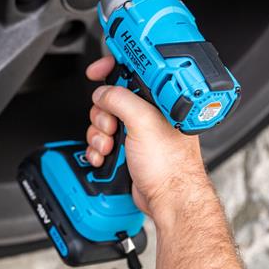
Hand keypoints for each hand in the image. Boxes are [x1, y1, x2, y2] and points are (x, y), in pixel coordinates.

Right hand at [85, 56, 209, 228]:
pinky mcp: (126, 149)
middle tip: (113, 127)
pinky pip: (101, 141)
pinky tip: (106, 157)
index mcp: (157, 101)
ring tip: (111, 147)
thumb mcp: (143, 122)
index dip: (112, 68)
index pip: (131, 73)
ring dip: (99, 136)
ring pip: (102, 122)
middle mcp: (147, 114)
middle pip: (109, 100)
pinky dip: (98, 149)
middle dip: (103, 115)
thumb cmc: (171, 166)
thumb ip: (120, 100)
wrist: (169, 200)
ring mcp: (136, 133)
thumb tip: (103, 93)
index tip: (97, 70)